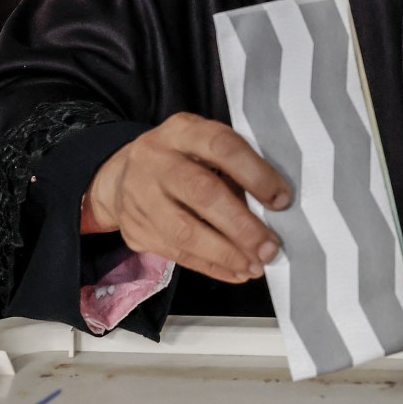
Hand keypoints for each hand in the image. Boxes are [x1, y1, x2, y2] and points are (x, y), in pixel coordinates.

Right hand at [84, 112, 291, 282]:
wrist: (121, 175)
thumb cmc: (181, 159)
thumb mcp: (202, 145)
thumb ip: (233, 168)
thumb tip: (274, 207)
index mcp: (181, 131)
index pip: (221, 146)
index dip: (255, 174)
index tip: (281, 200)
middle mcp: (155, 160)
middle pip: (201, 193)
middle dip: (241, 225)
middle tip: (270, 247)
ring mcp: (140, 197)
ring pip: (185, 231)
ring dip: (227, 253)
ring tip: (256, 266)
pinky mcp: (135, 230)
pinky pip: (177, 254)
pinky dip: (212, 266)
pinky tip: (237, 272)